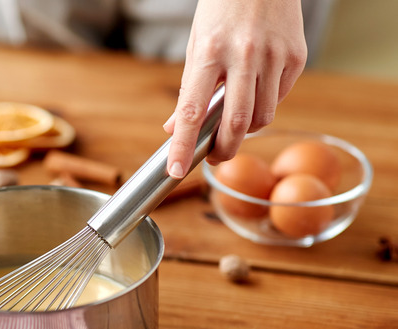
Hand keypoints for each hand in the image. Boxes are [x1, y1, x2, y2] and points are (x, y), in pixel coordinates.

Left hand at [163, 0, 306, 178]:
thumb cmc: (221, 12)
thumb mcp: (196, 46)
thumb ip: (187, 89)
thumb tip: (173, 128)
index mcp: (209, 52)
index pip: (191, 111)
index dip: (183, 145)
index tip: (174, 170)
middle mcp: (244, 55)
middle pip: (236, 123)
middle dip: (224, 150)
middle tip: (214, 157)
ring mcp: (274, 56)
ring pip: (263, 117)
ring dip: (247, 130)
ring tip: (234, 120)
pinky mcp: (296, 57)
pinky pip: (280, 97)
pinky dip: (265, 104)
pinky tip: (256, 89)